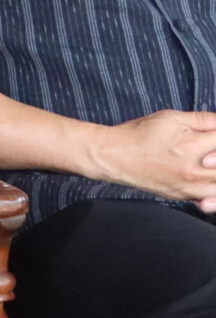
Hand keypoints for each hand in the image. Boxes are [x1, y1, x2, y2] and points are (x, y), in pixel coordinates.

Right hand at [85, 111, 215, 208]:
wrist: (112, 157)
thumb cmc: (139, 134)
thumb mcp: (171, 118)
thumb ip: (204, 119)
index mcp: (193, 146)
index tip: (213, 136)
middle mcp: (195, 170)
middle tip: (208, 152)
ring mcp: (189, 186)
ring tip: (208, 163)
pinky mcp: (183, 195)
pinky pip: (210, 198)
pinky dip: (214, 192)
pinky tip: (208, 180)